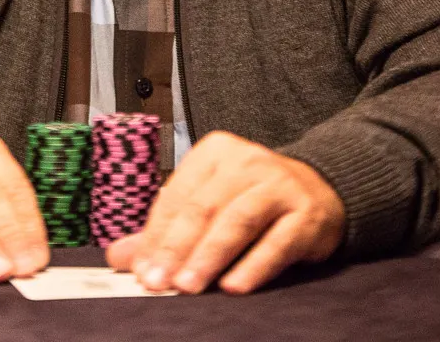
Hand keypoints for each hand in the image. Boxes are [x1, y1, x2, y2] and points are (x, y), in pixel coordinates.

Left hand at [106, 131, 344, 293]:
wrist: (320, 189)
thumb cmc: (252, 197)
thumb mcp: (208, 202)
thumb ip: (165, 229)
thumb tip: (119, 255)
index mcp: (214, 153)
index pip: (177, 195)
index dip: (155, 234)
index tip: (138, 269)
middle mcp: (245, 161)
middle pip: (203, 206)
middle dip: (176, 248)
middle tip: (156, 282)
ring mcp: (278, 185)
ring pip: (236, 220)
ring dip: (209, 256)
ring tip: (187, 286)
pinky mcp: (306, 213)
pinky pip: (277, 242)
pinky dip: (254, 266)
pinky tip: (234, 287)